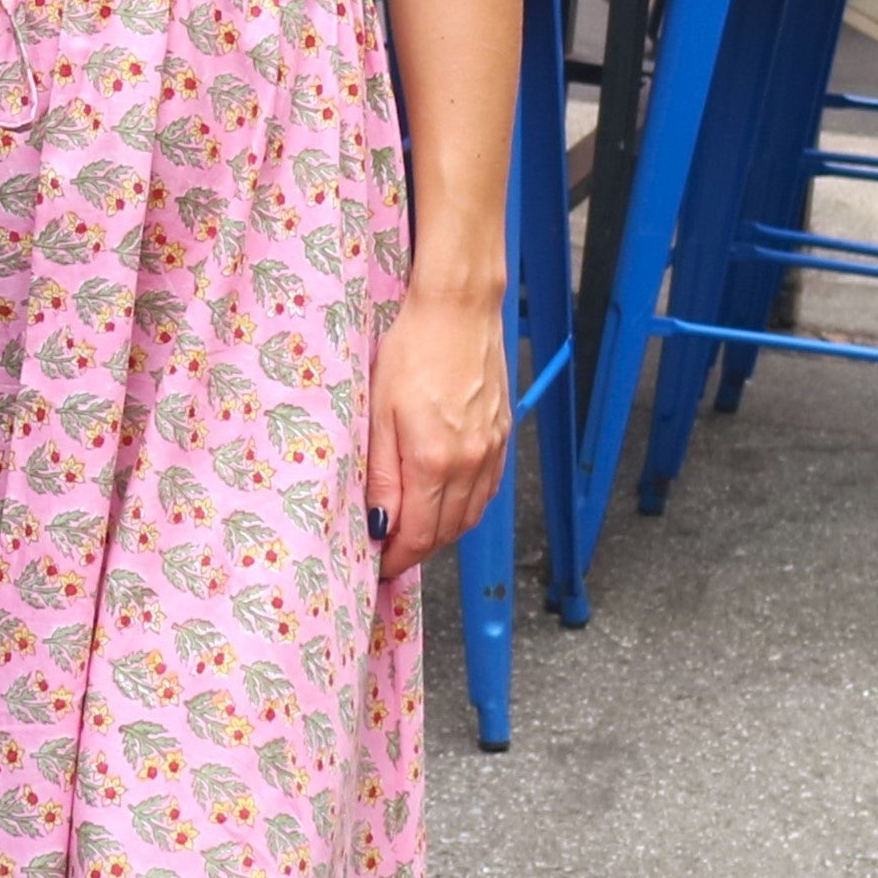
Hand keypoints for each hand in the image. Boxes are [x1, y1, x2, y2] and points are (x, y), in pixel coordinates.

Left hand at [364, 288, 509, 579]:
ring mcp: (492, 452)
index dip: (396, 558)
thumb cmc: (411, 351)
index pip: (418, 535)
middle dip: (416, 551)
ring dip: (441, 534)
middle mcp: (471, 464)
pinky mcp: (502, 438)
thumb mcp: (378, 414)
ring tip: (411, 535)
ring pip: (469, 517)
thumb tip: (379, 525)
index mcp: (435, 462)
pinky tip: (444, 504)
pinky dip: (464, 509)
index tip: (375, 566)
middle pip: (446, 533)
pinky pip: (486, 492)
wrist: (459, 311)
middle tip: (388, 555)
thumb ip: (380, 476)